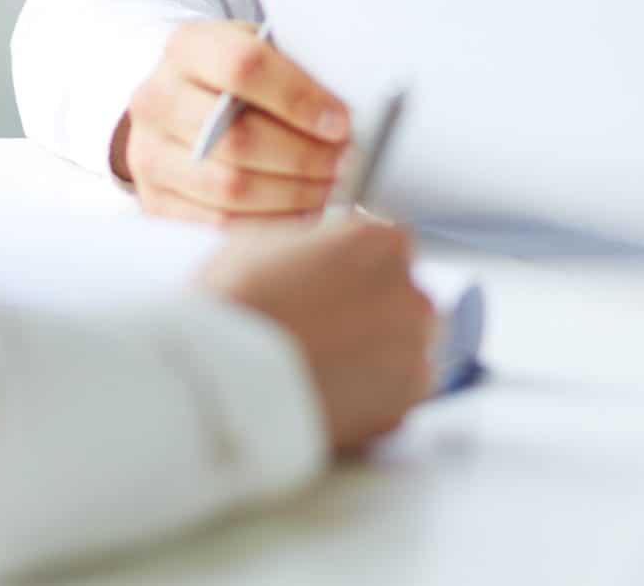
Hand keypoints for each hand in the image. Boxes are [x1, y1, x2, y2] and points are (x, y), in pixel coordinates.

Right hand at [114, 22, 350, 223]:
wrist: (177, 104)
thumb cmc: (236, 79)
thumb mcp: (260, 52)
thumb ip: (295, 71)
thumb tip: (347, 116)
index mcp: (187, 47)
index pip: (243, 66)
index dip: (298, 98)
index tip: (340, 122)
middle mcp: (156, 98)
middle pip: (236, 137)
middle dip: (303, 156)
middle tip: (344, 162)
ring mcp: (147, 154)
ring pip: (229, 187)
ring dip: (292, 194)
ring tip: (328, 188)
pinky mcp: (154, 200)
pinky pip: (218, 224)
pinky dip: (270, 223)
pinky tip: (301, 212)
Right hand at [198, 216, 437, 452]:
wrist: (229, 376)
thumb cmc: (237, 304)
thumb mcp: (267, 241)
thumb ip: (315, 243)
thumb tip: (320, 255)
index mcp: (380, 242)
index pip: (388, 248)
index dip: (356, 270)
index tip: (335, 288)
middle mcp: (410, 291)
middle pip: (403, 298)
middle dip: (372, 314)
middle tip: (326, 332)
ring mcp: (414, 349)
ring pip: (406, 348)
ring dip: (378, 356)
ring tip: (325, 368)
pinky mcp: (406, 401)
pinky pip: (399, 394)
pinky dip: (374, 397)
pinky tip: (332, 394)